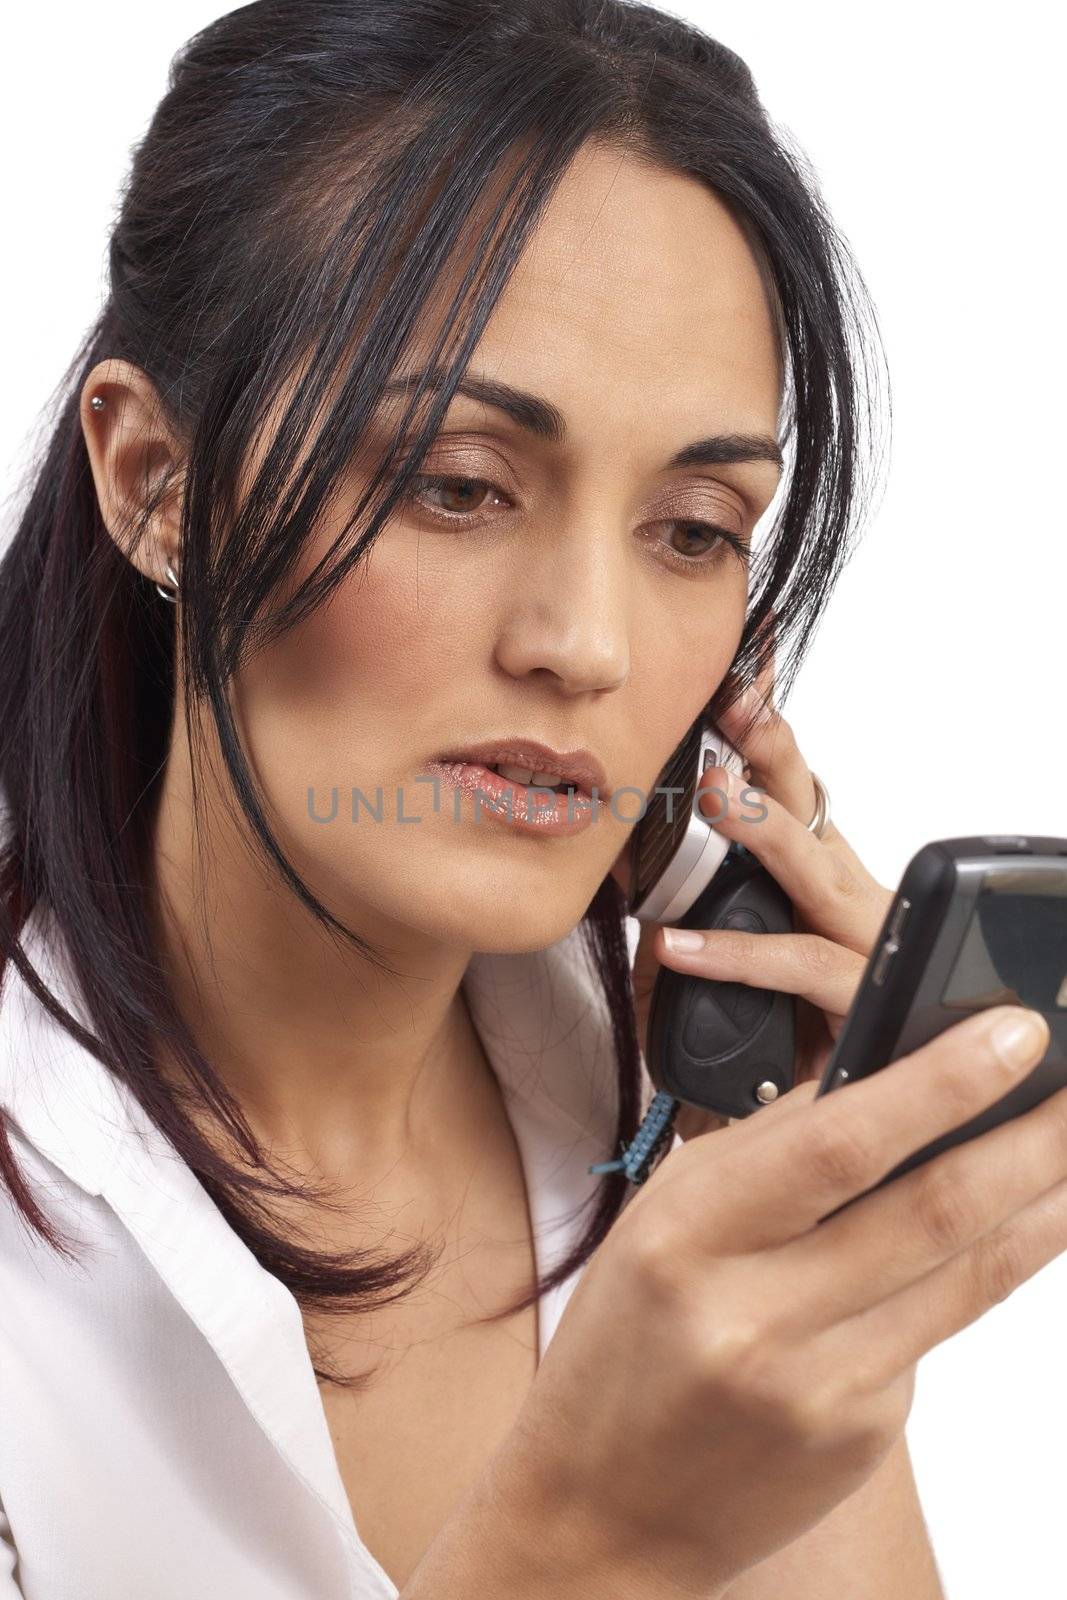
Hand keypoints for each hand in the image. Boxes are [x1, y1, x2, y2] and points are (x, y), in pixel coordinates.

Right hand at [489, 1002, 1054, 1598]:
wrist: (606, 1509)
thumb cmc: (628, 1345)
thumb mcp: (663, 1222)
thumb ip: (768, 1157)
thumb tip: (887, 1084)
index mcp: (687, 1236)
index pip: (836, 1143)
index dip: (938, 1084)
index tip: (1008, 1035)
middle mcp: (755, 1315)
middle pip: (928, 1210)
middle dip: (1026, 1139)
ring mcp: (819, 1386)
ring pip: (963, 1272)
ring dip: (1038, 1201)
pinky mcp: (864, 1434)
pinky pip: (937, 1330)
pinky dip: (978, 1269)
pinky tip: (1003, 1230)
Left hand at [627, 648, 892, 1143]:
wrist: (840, 1115)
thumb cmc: (785, 1027)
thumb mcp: (720, 962)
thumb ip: (677, 919)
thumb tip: (615, 880)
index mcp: (813, 872)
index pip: (788, 781)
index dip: (760, 726)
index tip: (729, 668)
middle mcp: (843, 895)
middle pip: (808, 802)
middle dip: (770, 743)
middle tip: (728, 694)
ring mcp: (860, 943)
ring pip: (815, 871)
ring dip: (765, 829)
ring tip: (714, 797)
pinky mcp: (862, 1003)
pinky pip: (801, 967)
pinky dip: (739, 955)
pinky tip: (677, 945)